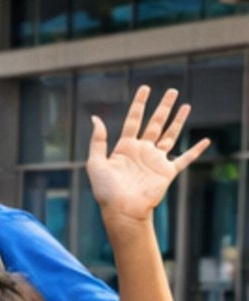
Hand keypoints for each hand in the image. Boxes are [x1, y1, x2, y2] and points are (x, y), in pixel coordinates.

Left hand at [85, 85, 208, 224]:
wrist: (122, 211)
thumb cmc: (106, 191)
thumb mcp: (96, 163)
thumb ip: (98, 141)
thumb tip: (96, 118)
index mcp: (125, 147)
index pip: (134, 120)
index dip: (139, 104)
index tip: (145, 89)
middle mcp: (142, 151)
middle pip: (155, 123)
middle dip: (163, 107)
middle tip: (172, 91)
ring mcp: (155, 161)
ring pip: (170, 135)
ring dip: (178, 121)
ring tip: (186, 105)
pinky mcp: (166, 172)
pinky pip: (184, 159)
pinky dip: (195, 150)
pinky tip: (205, 141)